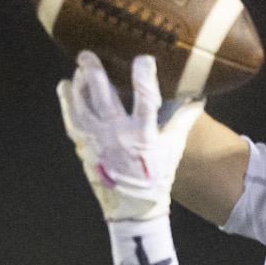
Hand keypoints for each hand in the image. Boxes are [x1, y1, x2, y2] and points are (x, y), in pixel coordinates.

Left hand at [58, 52, 203, 221]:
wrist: (133, 209)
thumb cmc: (156, 178)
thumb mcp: (173, 149)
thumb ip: (184, 121)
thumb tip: (200, 98)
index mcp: (144, 134)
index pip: (145, 97)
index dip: (144, 74)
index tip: (144, 59)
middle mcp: (118, 134)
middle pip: (103, 95)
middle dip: (94, 71)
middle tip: (88, 55)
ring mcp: (98, 141)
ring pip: (82, 104)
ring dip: (78, 83)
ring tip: (79, 68)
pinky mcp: (85, 148)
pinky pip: (71, 119)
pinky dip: (67, 101)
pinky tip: (65, 86)